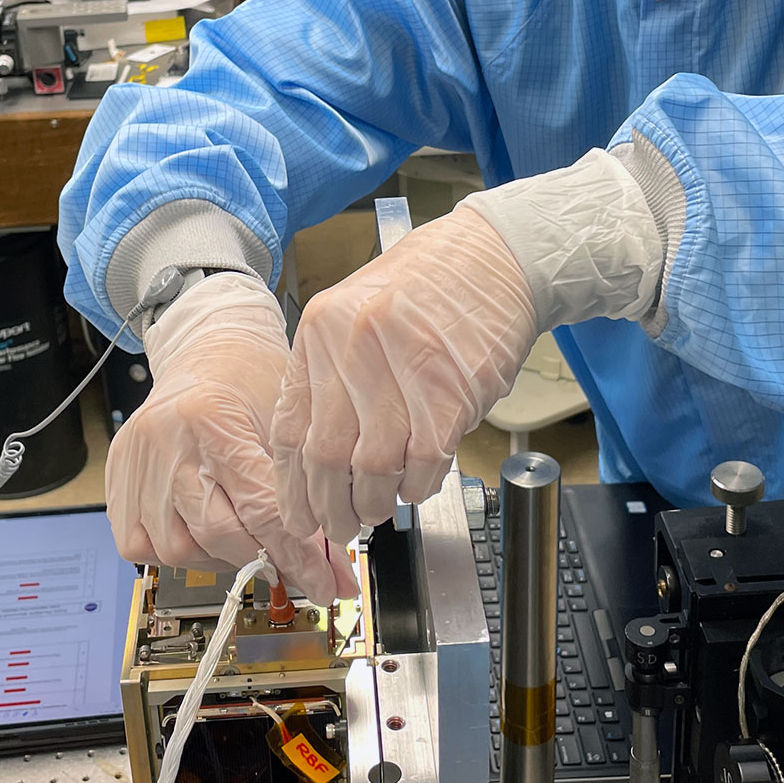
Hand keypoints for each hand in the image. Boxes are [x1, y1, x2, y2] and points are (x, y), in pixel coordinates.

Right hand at [105, 272, 356, 605]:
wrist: (205, 349)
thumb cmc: (250, 380)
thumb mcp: (286, 424)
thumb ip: (304, 494)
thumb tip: (332, 569)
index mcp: (211, 419)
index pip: (260, 509)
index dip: (298, 557)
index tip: (326, 585)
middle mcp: (164, 442)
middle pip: (218, 535)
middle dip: (265, 560)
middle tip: (296, 567)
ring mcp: (134, 464)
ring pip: (179, 549)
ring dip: (222, 558)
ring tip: (248, 540)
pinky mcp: (116, 481)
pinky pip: (142, 546)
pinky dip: (180, 552)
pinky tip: (204, 534)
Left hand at [273, 207, 538, 543]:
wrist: (493, 256)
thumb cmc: (427, 289)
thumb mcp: (355, 317)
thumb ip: (330, 379)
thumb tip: (313, 460)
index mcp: (319, 333)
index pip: (290, 429)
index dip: (292, 487)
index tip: (297, 516)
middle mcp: (352, 349)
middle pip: (326, 457)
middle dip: (331, 507)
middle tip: (341, 527)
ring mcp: (402, 368)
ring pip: (374, 468)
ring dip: (376, 503)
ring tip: (379, 510)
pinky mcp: (449, 390)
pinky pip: (424, 462)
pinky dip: (418, 486)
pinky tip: (417, 485)